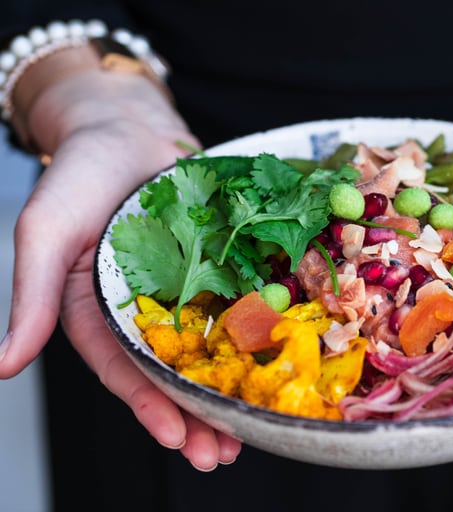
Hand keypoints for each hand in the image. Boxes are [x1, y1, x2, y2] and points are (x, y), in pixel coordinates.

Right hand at [0, 68, 241, 470]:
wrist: (127, 128)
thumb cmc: (77, 175)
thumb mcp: (45, 231)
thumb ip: (31, 297)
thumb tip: (2, 367)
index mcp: (97, 313)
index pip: (122, 371)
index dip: (148, 407)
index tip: (176, 439)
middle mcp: (143, 311)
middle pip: (171, 374)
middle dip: (195, 418)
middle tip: (219, 456)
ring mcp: (185, 292)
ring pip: (209, 351)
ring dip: (227, 393)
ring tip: (249, 432)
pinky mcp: (218, 269)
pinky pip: (240, 307)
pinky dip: (254, 339)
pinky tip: (276, 366)